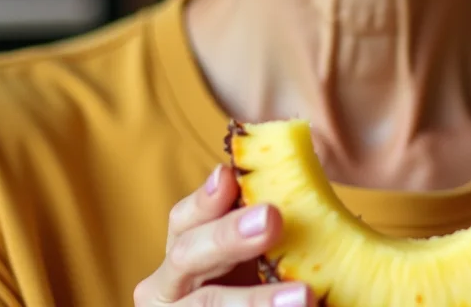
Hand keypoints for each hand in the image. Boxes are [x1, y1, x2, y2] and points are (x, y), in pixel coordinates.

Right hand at [134, 165, 313, 306]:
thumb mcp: (252, 257)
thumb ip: (257, 229)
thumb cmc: (251, 288)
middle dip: (227, 237)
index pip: (183, 221)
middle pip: (187, 257)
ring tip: (304, 296)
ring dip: (253, 302)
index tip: (229, 177)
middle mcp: (166, 288)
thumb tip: (288, 189)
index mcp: (182, 255)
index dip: (204, 199)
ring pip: (205, 306)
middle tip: (271, 219)